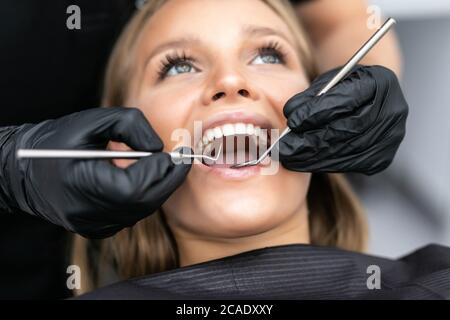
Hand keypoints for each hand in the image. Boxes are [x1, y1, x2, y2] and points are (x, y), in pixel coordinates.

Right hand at [0, 107, 191, 237]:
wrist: (26, 170)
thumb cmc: (58, 141)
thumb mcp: (94, 120)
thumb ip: (131, 125)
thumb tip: (158, 147)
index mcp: (83, 185)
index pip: (136, 188)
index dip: (161, 171)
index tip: (178, 153)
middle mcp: (87, 212)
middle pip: (144, 203)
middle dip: (169, 180)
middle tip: (182, 161)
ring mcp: (91, 225)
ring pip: (141, 211)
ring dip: (159, 188)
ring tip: (166, 167)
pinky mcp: (96, 229)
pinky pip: (131, 216)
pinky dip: (145, 198)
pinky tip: (144, 180)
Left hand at [279, 65, 407, 174]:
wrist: (371, 101)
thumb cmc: (344, 88)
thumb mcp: (329, 82)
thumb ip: (311, 96)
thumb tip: (290, 113)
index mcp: (380, 82)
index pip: (346, 100)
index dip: (317, 112)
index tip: (292, 121)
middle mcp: (392, 111)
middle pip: (347, 130)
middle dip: (311, 140)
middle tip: (284, 147)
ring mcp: (391, 137)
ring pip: (347, 152)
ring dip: (314, 157)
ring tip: (288, 157)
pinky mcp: (382, 158)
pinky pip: (349, 164)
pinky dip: (324, 164)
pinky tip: (304, 163)